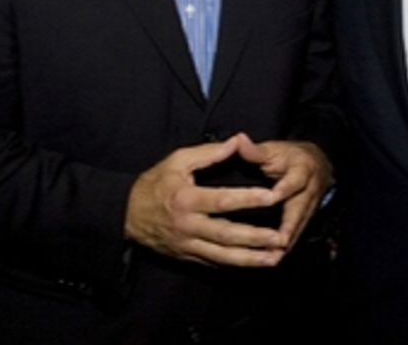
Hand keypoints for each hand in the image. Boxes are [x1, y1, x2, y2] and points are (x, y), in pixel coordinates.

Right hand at [124, 134, 286, 266]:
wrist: (126, 214)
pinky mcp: (187, 256)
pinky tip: (254, 265)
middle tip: (282, 238)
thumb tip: (237, 142)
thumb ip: (209, 154)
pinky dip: (235, 266)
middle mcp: (188, 225)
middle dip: (256, 238)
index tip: (272, 197)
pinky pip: (214, 264)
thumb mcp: (177, 161)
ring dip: (251, 260)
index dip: (249, 199)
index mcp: (187, 199)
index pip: (223, 200)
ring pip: (224, 257)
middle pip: (227, 235)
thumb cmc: (154, 183)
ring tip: (275, 258)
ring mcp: (187, 245)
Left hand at [235, 136, 332, 252]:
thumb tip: (238, 140)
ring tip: (273, 257)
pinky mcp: (306, 218)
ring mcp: (310, 207)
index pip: (293, 182)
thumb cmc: (288, 157)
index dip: (283, 190)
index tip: (272, 198)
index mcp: (301, 171)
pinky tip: (273, 259)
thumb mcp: (274, 149)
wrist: (315, 164)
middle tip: (277, 242)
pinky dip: (286, 246)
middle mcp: (309, 191)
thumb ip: (255, 150)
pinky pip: (297, 234)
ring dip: (287, 242)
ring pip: (300, 227)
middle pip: (300, 211)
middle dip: (289, 227)